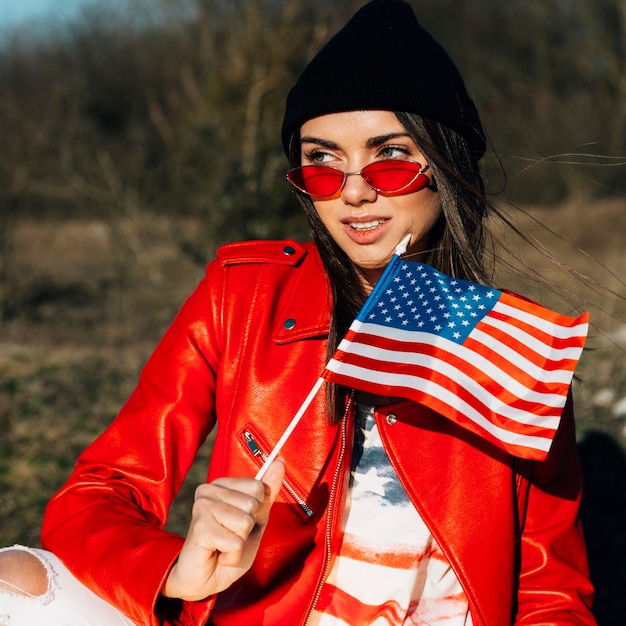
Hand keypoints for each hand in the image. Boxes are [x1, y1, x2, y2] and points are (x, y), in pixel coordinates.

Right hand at [161, 457, 284, 600]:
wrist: (205, 579)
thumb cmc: (230, 548)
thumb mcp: (256, 519)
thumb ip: (267, 492)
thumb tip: (280, 462)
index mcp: (222, 484)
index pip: (258, 487)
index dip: (256, 512)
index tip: (240, 523)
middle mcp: (209, 490)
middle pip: (253, 504)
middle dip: (248, 528)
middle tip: (230, 537)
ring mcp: (202, 506)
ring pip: (245, 522)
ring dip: (240, 542)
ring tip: (223, 545)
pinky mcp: (200, 527)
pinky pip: (236, 542)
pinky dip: (232, 555)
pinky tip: (218, 555)